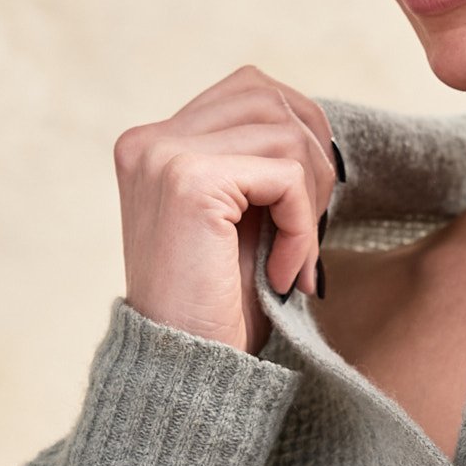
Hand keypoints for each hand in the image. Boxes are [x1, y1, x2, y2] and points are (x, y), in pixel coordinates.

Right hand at [113, 65, 337, 355]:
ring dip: (312, 199)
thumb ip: (255, 162)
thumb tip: (315, 121)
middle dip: (312, 160)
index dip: (299, 142)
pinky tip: (286, 274)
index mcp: (154, 144)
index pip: (252, 90)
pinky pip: (286, 174)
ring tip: (296, 258)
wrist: (185, 374)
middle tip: (309, 233)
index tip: (302, 213)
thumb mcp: (238, 220)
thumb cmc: (217, 307)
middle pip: (272, 97)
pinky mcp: (190, 182)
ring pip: (286, 131)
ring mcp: (164, 156)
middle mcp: (150, 141)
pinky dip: (304, 225)